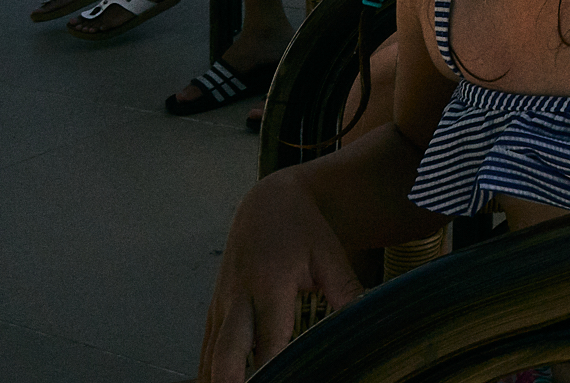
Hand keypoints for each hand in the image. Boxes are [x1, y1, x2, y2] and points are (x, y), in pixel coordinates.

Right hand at [197, 172, 362, 380]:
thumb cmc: (303, 230)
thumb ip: (345, 290)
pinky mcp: (213, 311)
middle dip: (231, 380)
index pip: (269, 338)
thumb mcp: (329, 255)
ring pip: (209, 355)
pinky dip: (208, 370)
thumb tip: (365, 321)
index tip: (283, 381)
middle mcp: (239, 298)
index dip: (272, 368)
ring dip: (217, 380)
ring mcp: (221, 305)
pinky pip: (205, 349)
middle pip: (226, 351)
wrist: (267, 204)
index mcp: (270, 283)